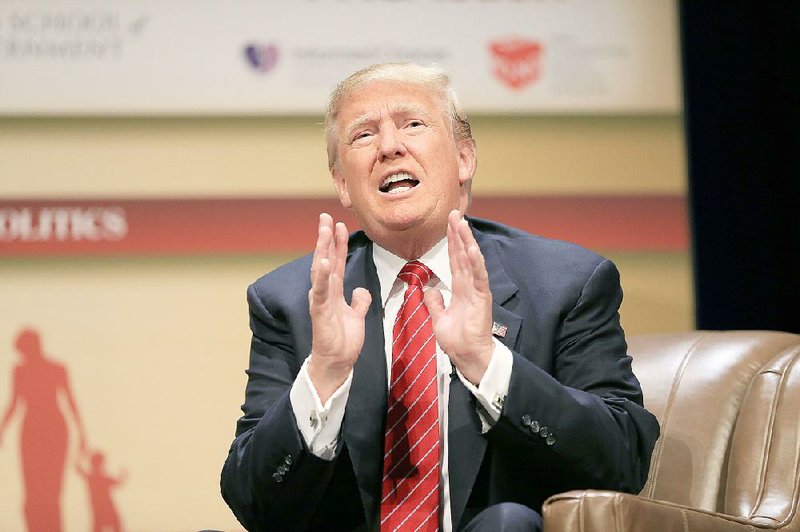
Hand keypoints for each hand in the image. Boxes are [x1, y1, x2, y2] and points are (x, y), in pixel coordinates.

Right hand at [308, 213, 371, 402]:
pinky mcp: (320, 313)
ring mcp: (321, 301)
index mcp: (333, 291)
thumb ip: (358, 301)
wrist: (337, 362)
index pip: (335, 262)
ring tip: (324, 231)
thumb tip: (361, 290)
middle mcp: (325, 292)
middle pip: (325, 259)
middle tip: (326, 217)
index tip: (338, 224)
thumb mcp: (356, 315)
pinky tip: (322, 262)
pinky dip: (321, 278)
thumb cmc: (343, 340)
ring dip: (322, 249)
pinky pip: (321, 292)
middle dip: (326, 238)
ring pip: (321, 270)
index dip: (337, 243)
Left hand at [425, 211, 493, 384]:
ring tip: (462, 223)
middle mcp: (469, 285)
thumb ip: (435, 303)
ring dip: (466, 241)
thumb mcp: (438, 318)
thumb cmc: (457, 340)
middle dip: (458, 234)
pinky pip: (478, 276)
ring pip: (471, 260)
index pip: (454, 260)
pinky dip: (476, 261)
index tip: (448, 224)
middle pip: (462, 254)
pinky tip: (472, 247)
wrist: (468, 357)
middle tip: (453, 213)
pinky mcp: (482, 298)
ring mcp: (476, 290)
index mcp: (459, 288)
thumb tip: (429, 289)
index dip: (451, 242)